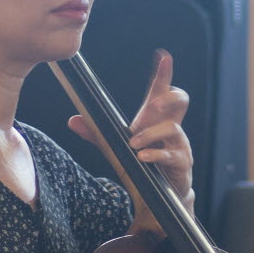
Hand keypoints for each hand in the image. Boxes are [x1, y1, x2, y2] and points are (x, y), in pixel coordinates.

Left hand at [72, 48, 192, 200]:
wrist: (157, 196)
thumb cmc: (141, 163)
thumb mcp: (117, 147)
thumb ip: (97, 133)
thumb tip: (72, 120)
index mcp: (156, 118)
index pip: (161, 91)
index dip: (164, 73)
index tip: (163, 57)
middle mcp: (171, 127)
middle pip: (181, 100)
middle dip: (169, 98)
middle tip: (153, 104)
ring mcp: (179, 144)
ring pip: (173, 128)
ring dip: (151, 134)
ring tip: (134, 145)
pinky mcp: (181, 163)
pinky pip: (172, 155)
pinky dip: (156, 154)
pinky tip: (142, 157)